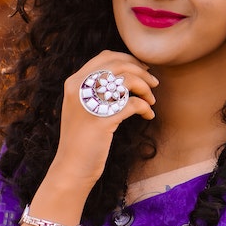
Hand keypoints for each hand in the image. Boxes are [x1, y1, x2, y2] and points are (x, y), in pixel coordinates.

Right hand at [51, 51, 158, 187]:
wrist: (71, 168)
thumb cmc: (82, 139)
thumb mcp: (83, 108)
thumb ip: (95, 90)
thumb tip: (125, 75)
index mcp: (74, 82)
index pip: (105, 57)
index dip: (128, 59)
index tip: (143, 69)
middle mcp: (79, 88)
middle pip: (119, 65)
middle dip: (142, 71)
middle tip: (154, 82)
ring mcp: (90, 103)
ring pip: (127, 80)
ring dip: (145, 88)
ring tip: (151, 100)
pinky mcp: (102, 120)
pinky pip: (133, 104)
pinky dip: (146, 108)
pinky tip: (148, 115)